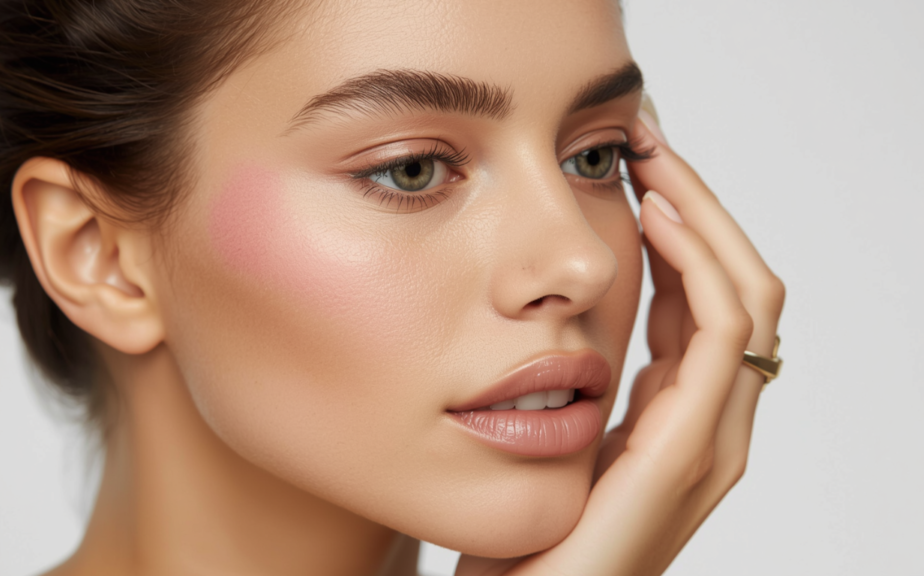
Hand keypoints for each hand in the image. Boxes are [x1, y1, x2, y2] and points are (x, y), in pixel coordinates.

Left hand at [455, 98, 785, 575]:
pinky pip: (718, 332)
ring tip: (654, 161)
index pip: (707, 298)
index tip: (634, 165)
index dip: (682, 224)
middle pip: (741, 284)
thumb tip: (566, 311)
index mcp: (682, 413)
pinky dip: (698, 263)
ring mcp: (712, 436)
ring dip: (705, 217)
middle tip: (650, 143)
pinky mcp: (689, 448)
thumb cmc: (531, 529)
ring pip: (745, 296)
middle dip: (701, 206)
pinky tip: (654, 217)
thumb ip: (588, 380)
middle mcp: (713, 421)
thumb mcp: (564, 434)